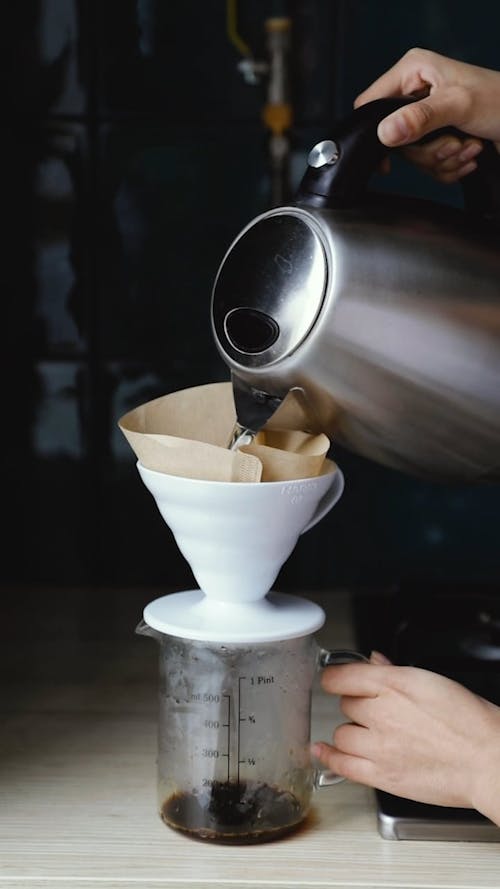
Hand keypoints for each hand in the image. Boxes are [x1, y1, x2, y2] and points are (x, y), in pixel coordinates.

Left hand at [312, 659, 499, 825]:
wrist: (487, 759)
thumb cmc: (469, 720)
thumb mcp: (431, 680)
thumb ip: (394, 670)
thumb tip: (373, 660)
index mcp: (393, 684)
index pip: (341, 676)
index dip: (335, 677)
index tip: (335, 680)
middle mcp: (381, 712)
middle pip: (345, 704)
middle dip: (358, 706)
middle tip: (379, 712)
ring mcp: (379, 746)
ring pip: (342, 733)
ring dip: (352, 732)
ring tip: (372, 735)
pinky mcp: (382, 775)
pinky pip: (342, 764)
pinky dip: (329, 757)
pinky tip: (322, 752)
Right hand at [355, 48, 499, 181]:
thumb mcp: (459, 106)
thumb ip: (421, 118)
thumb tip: (386, 131)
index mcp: (414, 71)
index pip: (372, 102)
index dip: (374, 131)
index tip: (389, 155)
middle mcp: (417, 93)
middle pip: (394, 139)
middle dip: (427, 150)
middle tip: (454, 142)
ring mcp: (426, 118)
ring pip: (413, 157)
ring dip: (443, 159)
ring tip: (468, 145)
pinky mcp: (436, 137)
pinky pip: (428, 165)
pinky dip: (449, 167)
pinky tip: (468, 153)